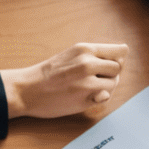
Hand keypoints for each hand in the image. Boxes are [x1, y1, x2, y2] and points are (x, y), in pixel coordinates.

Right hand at [1, 42, 127, 119]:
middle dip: (110, 74)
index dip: (117, 59)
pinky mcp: (86, 99)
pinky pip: (106, 97)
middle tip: (93, 79)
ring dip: (105, 87)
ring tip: (86, 88)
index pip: (120, 51)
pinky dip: (99, 98)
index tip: (106, 65)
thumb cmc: (49, 73)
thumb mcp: (72, 55)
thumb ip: (95, 56)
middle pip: (118, 68)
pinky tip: (84, 96)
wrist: (26, 89)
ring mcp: (87, 82)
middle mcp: (88, 63)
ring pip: (114, 83)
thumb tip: (123, 58)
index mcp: (85, 49)